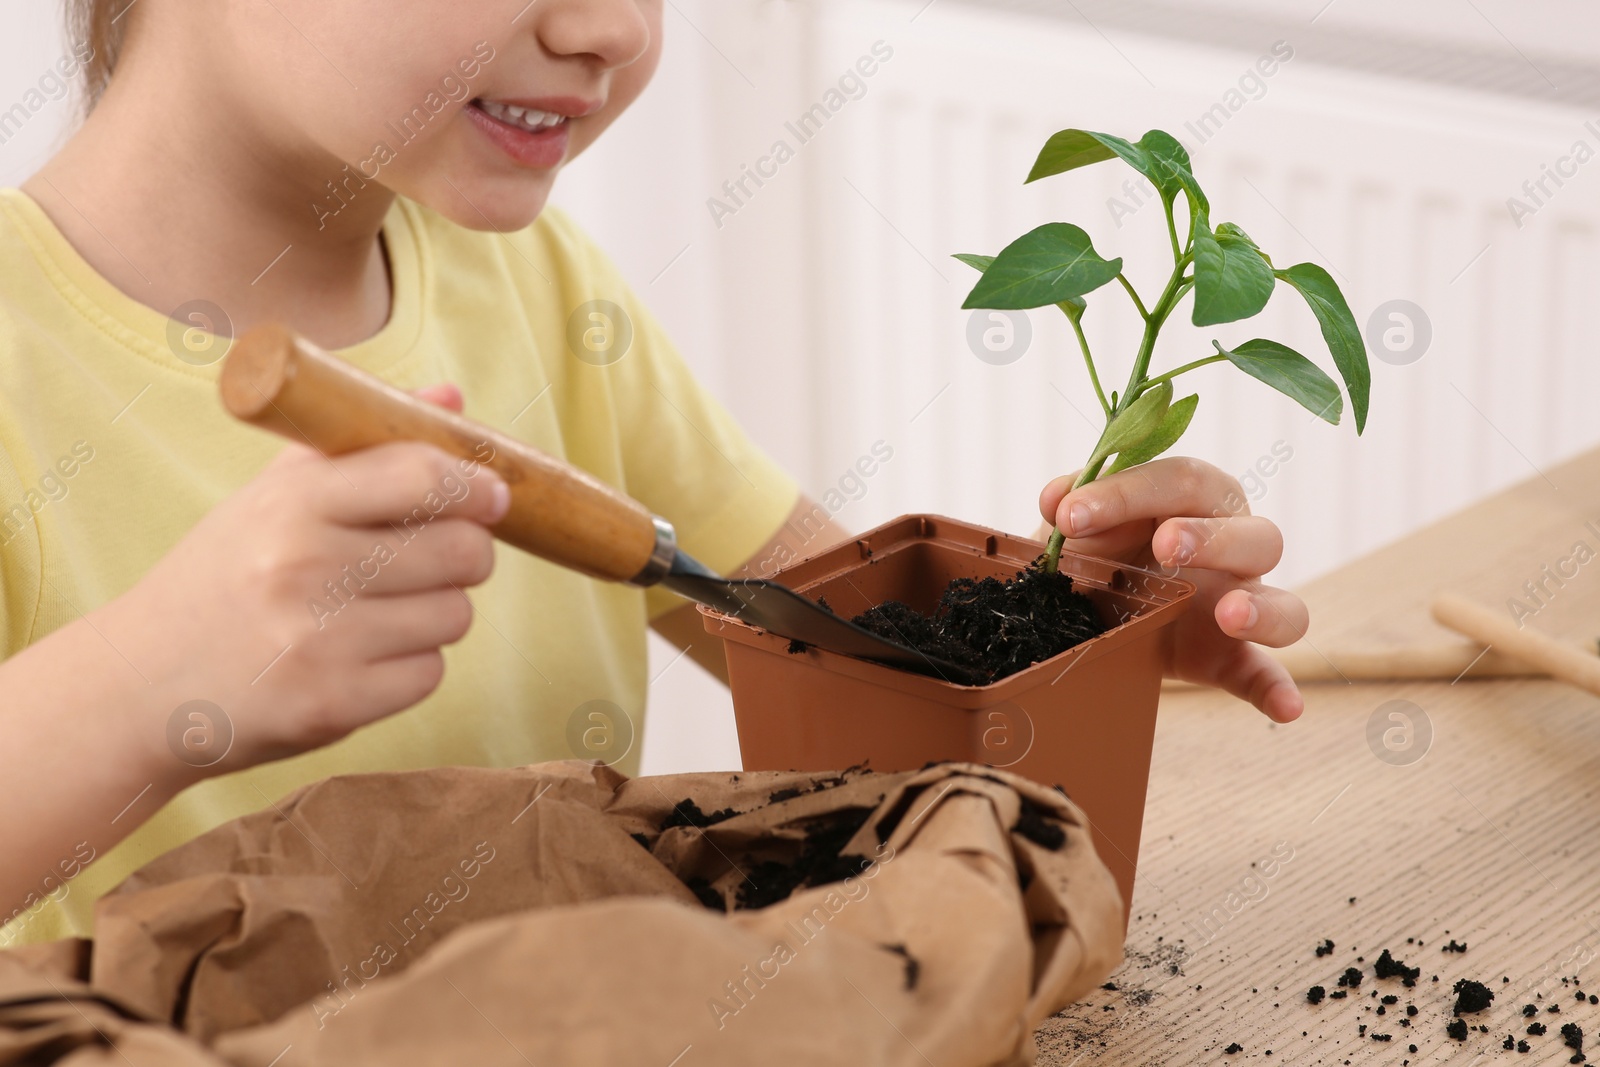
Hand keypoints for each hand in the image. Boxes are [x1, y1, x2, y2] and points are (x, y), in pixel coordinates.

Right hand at [102, 383, 509, 774]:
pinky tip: (362, 655)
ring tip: (379, 609)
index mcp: (292, 504)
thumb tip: (449, 399)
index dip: (475, 485)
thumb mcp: (273, 498)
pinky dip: (411, 665)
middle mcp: (305, 568)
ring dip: (436, 611)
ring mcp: (319, 641)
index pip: (423, 476)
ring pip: (454, 613)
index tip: (490, 495)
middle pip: (462, 549)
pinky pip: (430, 672)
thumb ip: (362, 445)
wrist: (141, 686)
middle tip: (434, 557)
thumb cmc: (223, 578)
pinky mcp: (334, 705)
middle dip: (466, 552)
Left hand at [1039, 457, 1305, 722]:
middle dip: (1211, 538)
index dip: (1129, 493)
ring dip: (1262, 609)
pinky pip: (1264, 676)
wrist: (1083, 606)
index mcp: (1196, 500)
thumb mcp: (1078, 523)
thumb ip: (1073, 505)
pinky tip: (1286, 709)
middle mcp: (1232, 548)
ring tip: (1229, 615)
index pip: (1182, 481)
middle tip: (1164, 546)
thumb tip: (1057, 497)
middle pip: (1256, 535)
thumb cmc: (1095, 546)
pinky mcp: (1227, 659)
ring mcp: (1237, 605)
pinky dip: (1278, 691)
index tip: (1071, 515)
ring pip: (1286, 604)